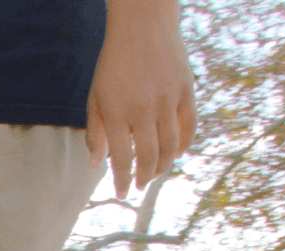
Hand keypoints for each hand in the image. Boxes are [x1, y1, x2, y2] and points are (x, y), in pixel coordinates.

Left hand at [86, 0, 196, 197]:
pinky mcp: (185, 89)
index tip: (122, 194)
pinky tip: (177, 153)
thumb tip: (96, 166)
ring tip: (156, 174)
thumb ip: (95, 132)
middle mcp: (143, 109)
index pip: (120, 158)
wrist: (142, 23)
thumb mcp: (96, 97)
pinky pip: (189, 126)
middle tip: (140, 186)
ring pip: (170, 146)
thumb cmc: (114, 64)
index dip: (122, 181)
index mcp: (117, 113)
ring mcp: (167, 99)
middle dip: (144, 178)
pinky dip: (184, 144)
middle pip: (148, 157)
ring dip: (164, 166)